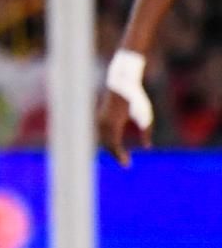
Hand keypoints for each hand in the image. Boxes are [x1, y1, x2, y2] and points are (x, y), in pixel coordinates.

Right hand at [99, 51, 152, 167]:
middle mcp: (103, 123)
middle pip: (107, 144)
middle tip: (126, 164)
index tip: (127, 165)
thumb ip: (145, 132)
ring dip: (112, 149)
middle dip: (116, 155)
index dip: (119, 156)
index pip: (114, 145)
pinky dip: (109, 142)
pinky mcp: (100, 119)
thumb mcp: (145, 115)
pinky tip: (115, 146)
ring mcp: (100, 121)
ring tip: (122, 157)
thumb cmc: (134, 97)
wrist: (120, 82)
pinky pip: (103, 134)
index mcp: (113, 123)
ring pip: (104, 140)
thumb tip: (148, 146)